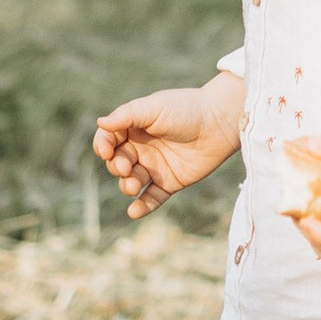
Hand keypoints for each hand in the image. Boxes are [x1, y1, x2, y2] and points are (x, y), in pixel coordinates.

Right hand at [93, 73, 243, 221]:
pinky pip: (152, 198)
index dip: (103, 146)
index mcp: (134, 127)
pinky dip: (142, 206)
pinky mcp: (170, 182)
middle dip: (117, 167)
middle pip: (117, 162)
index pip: (109, 139)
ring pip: (131, 181)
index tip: (106, 151)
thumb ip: (127, 115)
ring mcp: (155, 166)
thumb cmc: (186, 109)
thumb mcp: (154, 107)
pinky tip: (134, 212)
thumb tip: (100, 123)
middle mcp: (142, 148)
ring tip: (133, 185)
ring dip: (127, 186)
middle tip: (126, 167)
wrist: (220, 122)